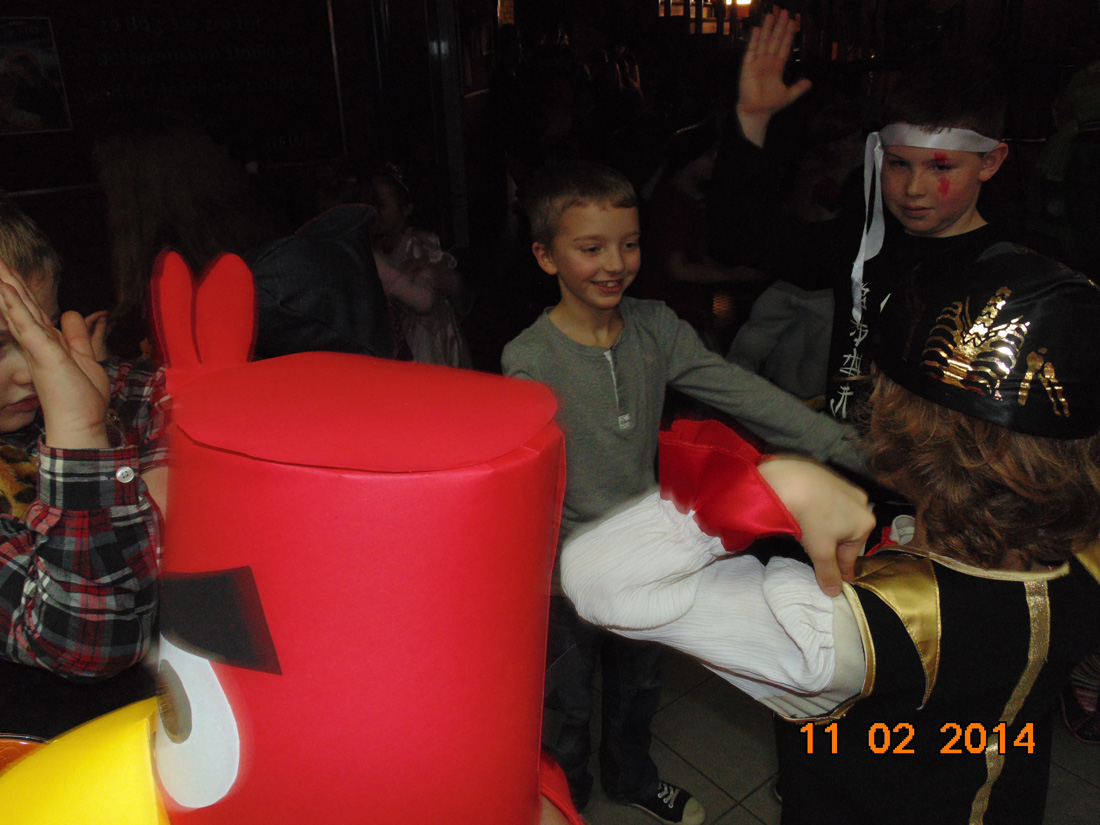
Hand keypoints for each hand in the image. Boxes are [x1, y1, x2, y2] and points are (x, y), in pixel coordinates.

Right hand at [0, 262, 110, 448]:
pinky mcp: (41, 352)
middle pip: (21, 304)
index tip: (8, 271)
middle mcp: (37, 341)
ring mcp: (37, 346)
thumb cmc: (81, 397)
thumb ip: (77, 336)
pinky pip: (25, 324)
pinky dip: (16, 305)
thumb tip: (71, 315)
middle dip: (8, 280)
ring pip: (19, 308)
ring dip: (6, 285)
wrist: (80, 422)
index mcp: (47, 341)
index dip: (20, 289)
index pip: (32, 310)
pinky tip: (5, 288)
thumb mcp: (84, 357)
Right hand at [737, 9, 812, 145]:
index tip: (793, 22)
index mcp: (777, 67)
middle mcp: (767, 62)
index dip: (788, 34)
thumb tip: (810, 82)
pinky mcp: (747, 67)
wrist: (756, 113)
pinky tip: (757, 30)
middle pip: (774, 40)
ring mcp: (757, 63)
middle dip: (779, 26)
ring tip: (771, 14)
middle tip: (784, 11)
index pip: (784, 47)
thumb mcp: (789, 95)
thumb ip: (798, 88)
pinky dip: (754, 41)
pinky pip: (751, 52)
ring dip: (767, 29)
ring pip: (763, 42)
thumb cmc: (770, 105)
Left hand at [758, 455, 874, 596]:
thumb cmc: (811, 517)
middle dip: (834, 546)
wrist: (791, 479)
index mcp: (865, 522)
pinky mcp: (829, 476)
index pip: (852, 555)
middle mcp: (862, 502)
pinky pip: (827, 501)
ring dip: (826, 527)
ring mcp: (846, 486)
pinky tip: (806, 513)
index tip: (840, 580)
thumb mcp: (820, 550)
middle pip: (846, 535)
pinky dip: (819, 509)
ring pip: (837, 516)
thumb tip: (834, 593)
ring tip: (809, 533)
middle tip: (818, 554)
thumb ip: (828, 572)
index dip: (843, 570)